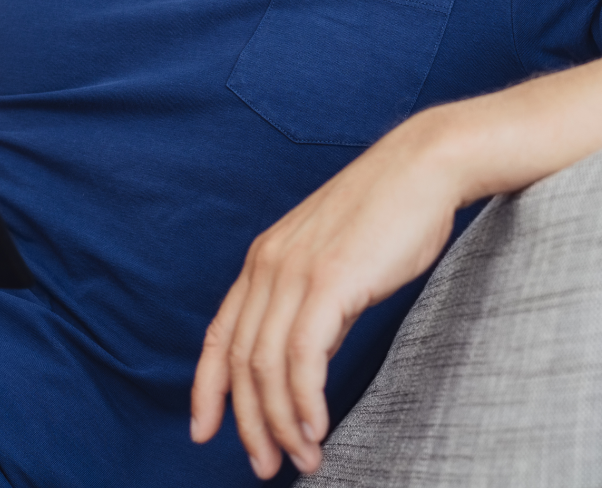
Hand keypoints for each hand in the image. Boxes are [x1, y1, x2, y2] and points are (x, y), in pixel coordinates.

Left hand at [190, 113, 460, 477]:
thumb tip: (308, 357)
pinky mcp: (328, 280)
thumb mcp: (332, 259)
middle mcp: (268, 264)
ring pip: (267, 366)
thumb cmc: (388, 214)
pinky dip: (305, 401)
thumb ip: (312, 303)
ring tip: (302, 457)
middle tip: (265, 465)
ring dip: (281, 422)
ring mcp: (294, 271)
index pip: (220, 334)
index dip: (207, 388)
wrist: (422, 168)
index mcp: (263, 258)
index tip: (203, 430)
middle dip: (248, 421)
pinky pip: (302, 357)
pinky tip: (317, 427)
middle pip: (241, 360)